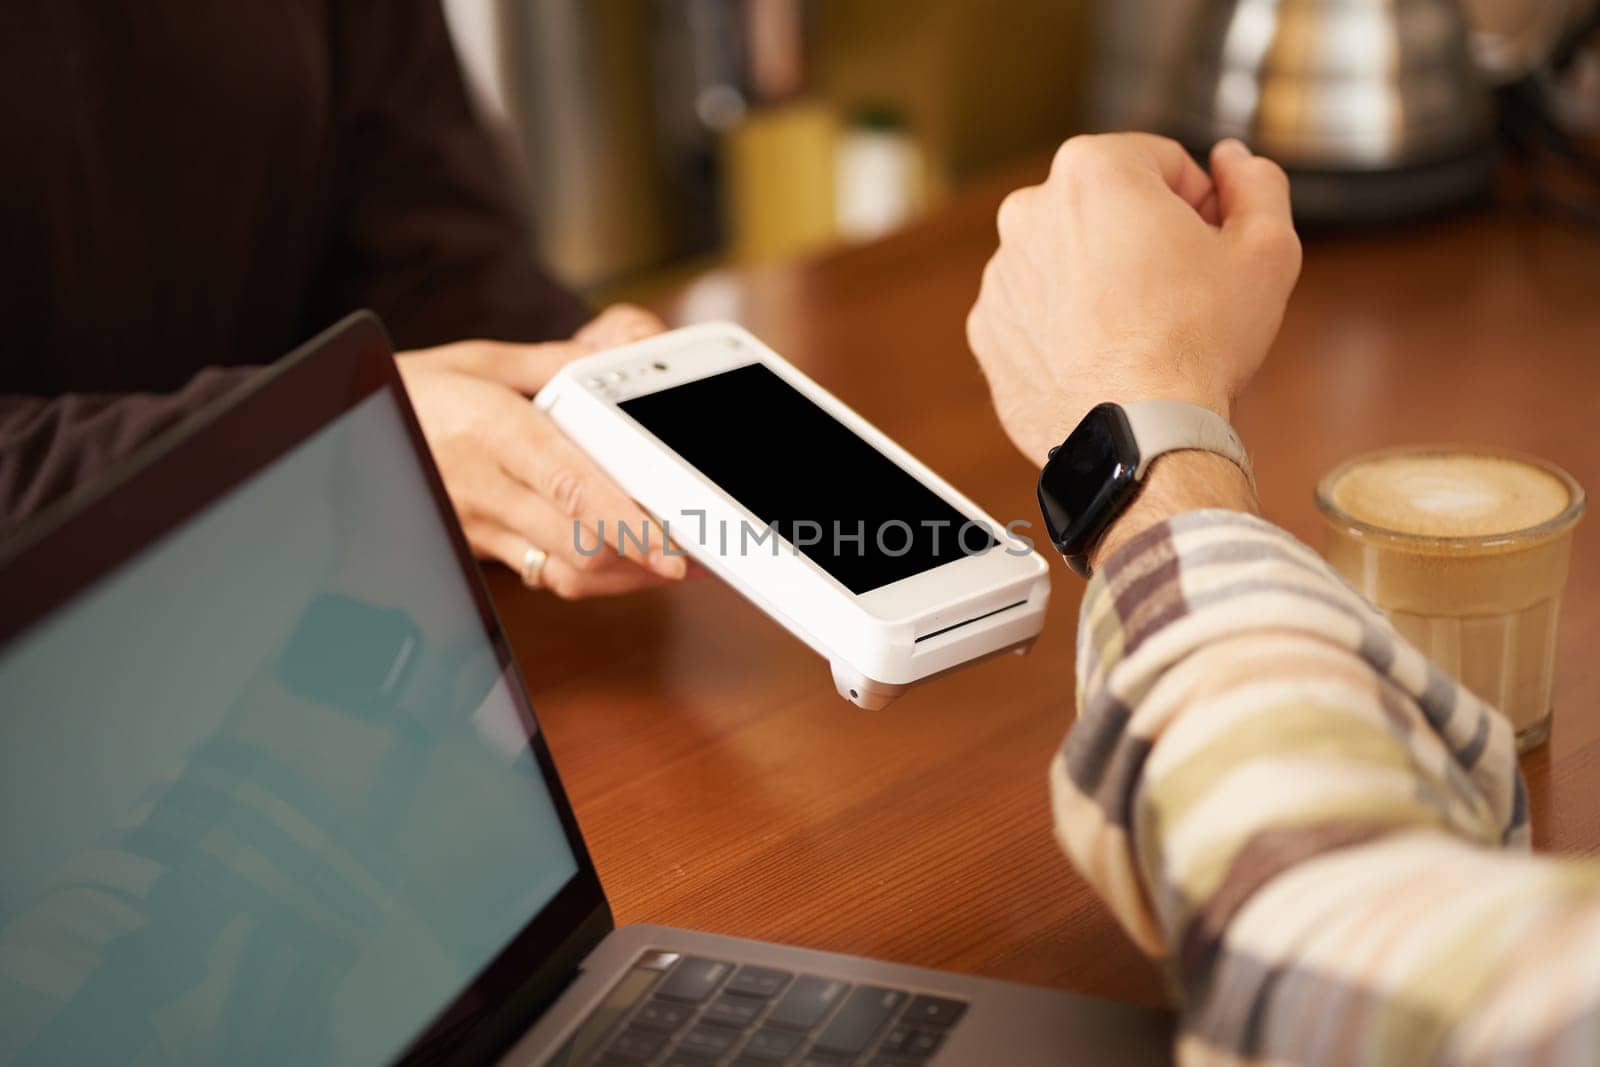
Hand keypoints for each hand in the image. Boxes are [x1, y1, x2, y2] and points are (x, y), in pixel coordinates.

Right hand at [398, 304, 686, 597]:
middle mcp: (485, 486)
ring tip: (667, 562)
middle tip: (691, 552)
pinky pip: (543, 574)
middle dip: (641, 556)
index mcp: (493, 430)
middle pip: (575, 542)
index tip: (668, 545)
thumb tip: (612, 356)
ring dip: (622, 575)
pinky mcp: (479, 547)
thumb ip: (553, 363)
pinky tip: (622, 562)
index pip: (569, 486)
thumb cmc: (418, 389)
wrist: (352, 423)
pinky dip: (589, 576)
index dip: (624, 523)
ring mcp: (479, 524)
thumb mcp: (481, 359)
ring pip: (563, 571)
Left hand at [967, 134, 1301, 466]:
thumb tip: (1232, 161)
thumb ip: (1258, 183)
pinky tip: (1105, 357)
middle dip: (1147, 239)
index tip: (1212, 248)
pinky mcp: (989, 330)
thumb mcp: (1266, 249)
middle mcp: (1029, 211)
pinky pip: (1039, 313)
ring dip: (1103, 282)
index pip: (1163, 163)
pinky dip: (1067, 327)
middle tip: (1182, 294)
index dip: (1202, 204)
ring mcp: (1001, 274)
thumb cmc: (1197, 342)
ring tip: (1143, 331)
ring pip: (1070, 261)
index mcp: (1090, 169)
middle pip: (1109, 209)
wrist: (1136, 434)